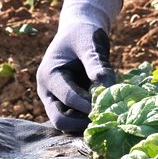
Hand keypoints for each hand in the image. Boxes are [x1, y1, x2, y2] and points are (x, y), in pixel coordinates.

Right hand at [37, 0, 121, 131]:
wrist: (81, 33)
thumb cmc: (84, 34)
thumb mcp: (90, 44)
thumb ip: (97, 65)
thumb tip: (107, 88)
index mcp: (49, 75)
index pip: (67, 98)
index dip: (88, 105)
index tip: (109, 108)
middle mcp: (47, 92)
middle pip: (60, 121)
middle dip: (83, 122)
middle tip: (108, 119)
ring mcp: (55, 101)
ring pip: (68, 126)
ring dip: (87, 124)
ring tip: (109, 117)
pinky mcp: (67, 106)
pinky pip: (76, 121)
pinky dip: (90, 121)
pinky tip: (107, 115)